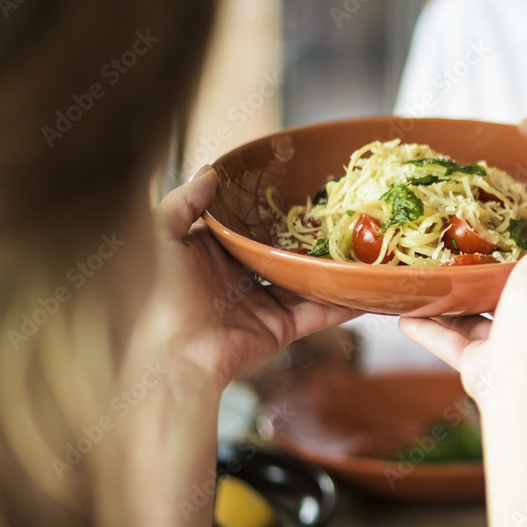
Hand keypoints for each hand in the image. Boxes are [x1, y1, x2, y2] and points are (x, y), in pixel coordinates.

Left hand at [144, 167, 359, 393]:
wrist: (175, 355)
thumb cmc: (160, 293)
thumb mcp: (160, 236)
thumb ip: (182, 201)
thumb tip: (210, 171)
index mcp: (211, 253)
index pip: (245, 224)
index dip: (267, 207)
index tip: (295, 184)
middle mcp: (239, 276)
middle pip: (280, 250)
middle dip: (306, 234)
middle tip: (337, 210)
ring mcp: (262, 303)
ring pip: (304, 279)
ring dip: (330, 265)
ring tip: (361, 243)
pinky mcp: (280, 328)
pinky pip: (317, 313)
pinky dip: (343, 304)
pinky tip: (366, 288)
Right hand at [399, 186, 526, 391]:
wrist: (517, 373)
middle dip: (517, 280)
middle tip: (497, 252)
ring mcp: (512, 344)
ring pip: (484, 320)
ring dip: (461, 304)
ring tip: (441, 277)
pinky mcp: (481, 362)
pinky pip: (450, 341)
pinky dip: (429, 328)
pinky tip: (407, 312)